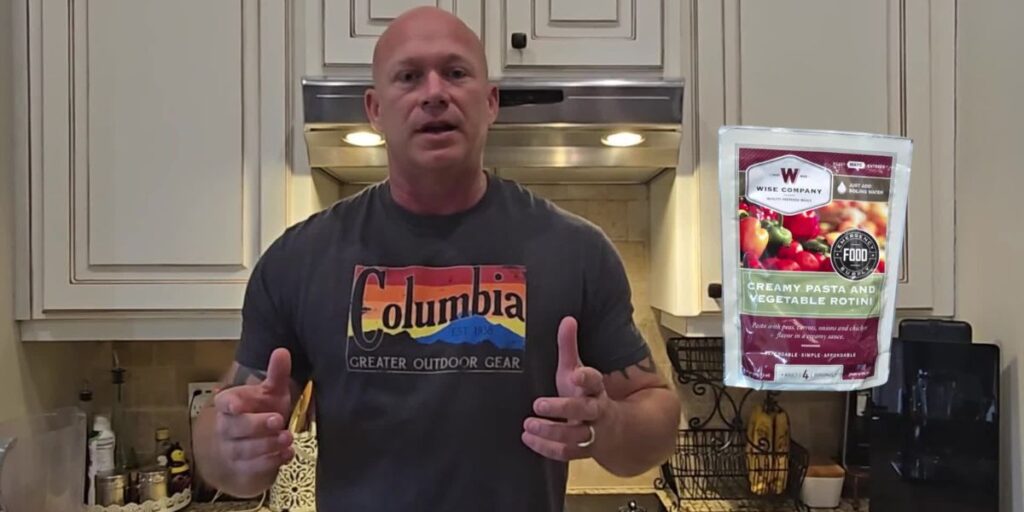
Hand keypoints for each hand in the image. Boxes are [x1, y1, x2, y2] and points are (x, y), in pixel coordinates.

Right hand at [212, 348, 295, 474]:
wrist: (254, 443)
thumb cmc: (261, 411)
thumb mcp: (271, 392)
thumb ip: (276, 374)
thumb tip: (282, 351)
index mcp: (230, 404)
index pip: (224, 402)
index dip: (230, 404)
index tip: (238, 405)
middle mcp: (227, 427)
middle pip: (235, 427)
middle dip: (255, 425)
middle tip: (276, 420)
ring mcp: (233, 450)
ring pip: (245, 449)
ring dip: (267, 445)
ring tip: (287, 437)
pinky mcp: (244, 468)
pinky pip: (254, 467)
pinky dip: (271, 462)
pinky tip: (287, 454)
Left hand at [522, 316, 613, 461]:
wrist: (616, 430)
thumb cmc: (587, 394)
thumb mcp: (577, 370)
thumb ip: (569, 347)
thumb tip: (566, 319)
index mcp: (596, 388)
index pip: (595, 380)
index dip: (587, 377)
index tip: (575, 374)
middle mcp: (597, 410)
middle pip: (585, 410)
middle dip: (563, 408)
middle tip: (538, 404)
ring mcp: (592, 432)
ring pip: (576, 435)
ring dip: (552, 431)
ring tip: (528, 425)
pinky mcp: (584, 450)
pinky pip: (567, 453)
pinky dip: (548, 448)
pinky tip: (528, 439)